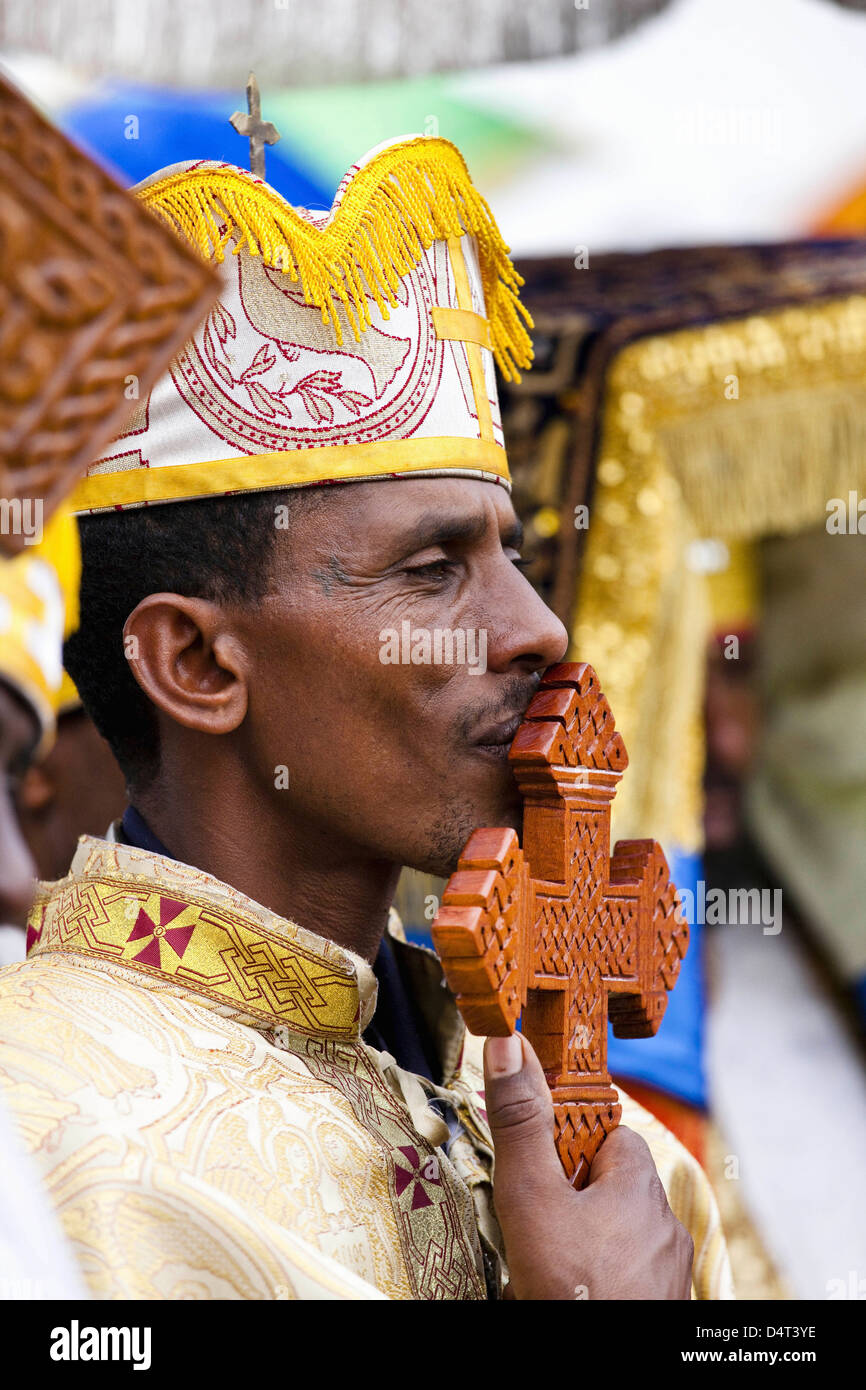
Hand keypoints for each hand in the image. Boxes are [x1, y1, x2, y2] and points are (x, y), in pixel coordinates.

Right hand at [484, 1033, 693, 1299]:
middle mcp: (666, 1225)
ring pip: (621, 1236)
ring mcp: (669, 1274)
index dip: (567, 1147)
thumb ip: (520, 1122)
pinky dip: (603, 1280)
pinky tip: (573, 1294)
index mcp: (640, 1185)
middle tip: (533, 1225)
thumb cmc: (574, 1288)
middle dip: (572, 1199)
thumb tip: (509, 1043)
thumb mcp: (532, 1196)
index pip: (608, 1136)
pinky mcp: (664, 1309)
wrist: (607, 1378)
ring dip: (587, 1242)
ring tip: (546, 1267)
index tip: (538, 1172)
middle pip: (612, 1187)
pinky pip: (630, 1278)